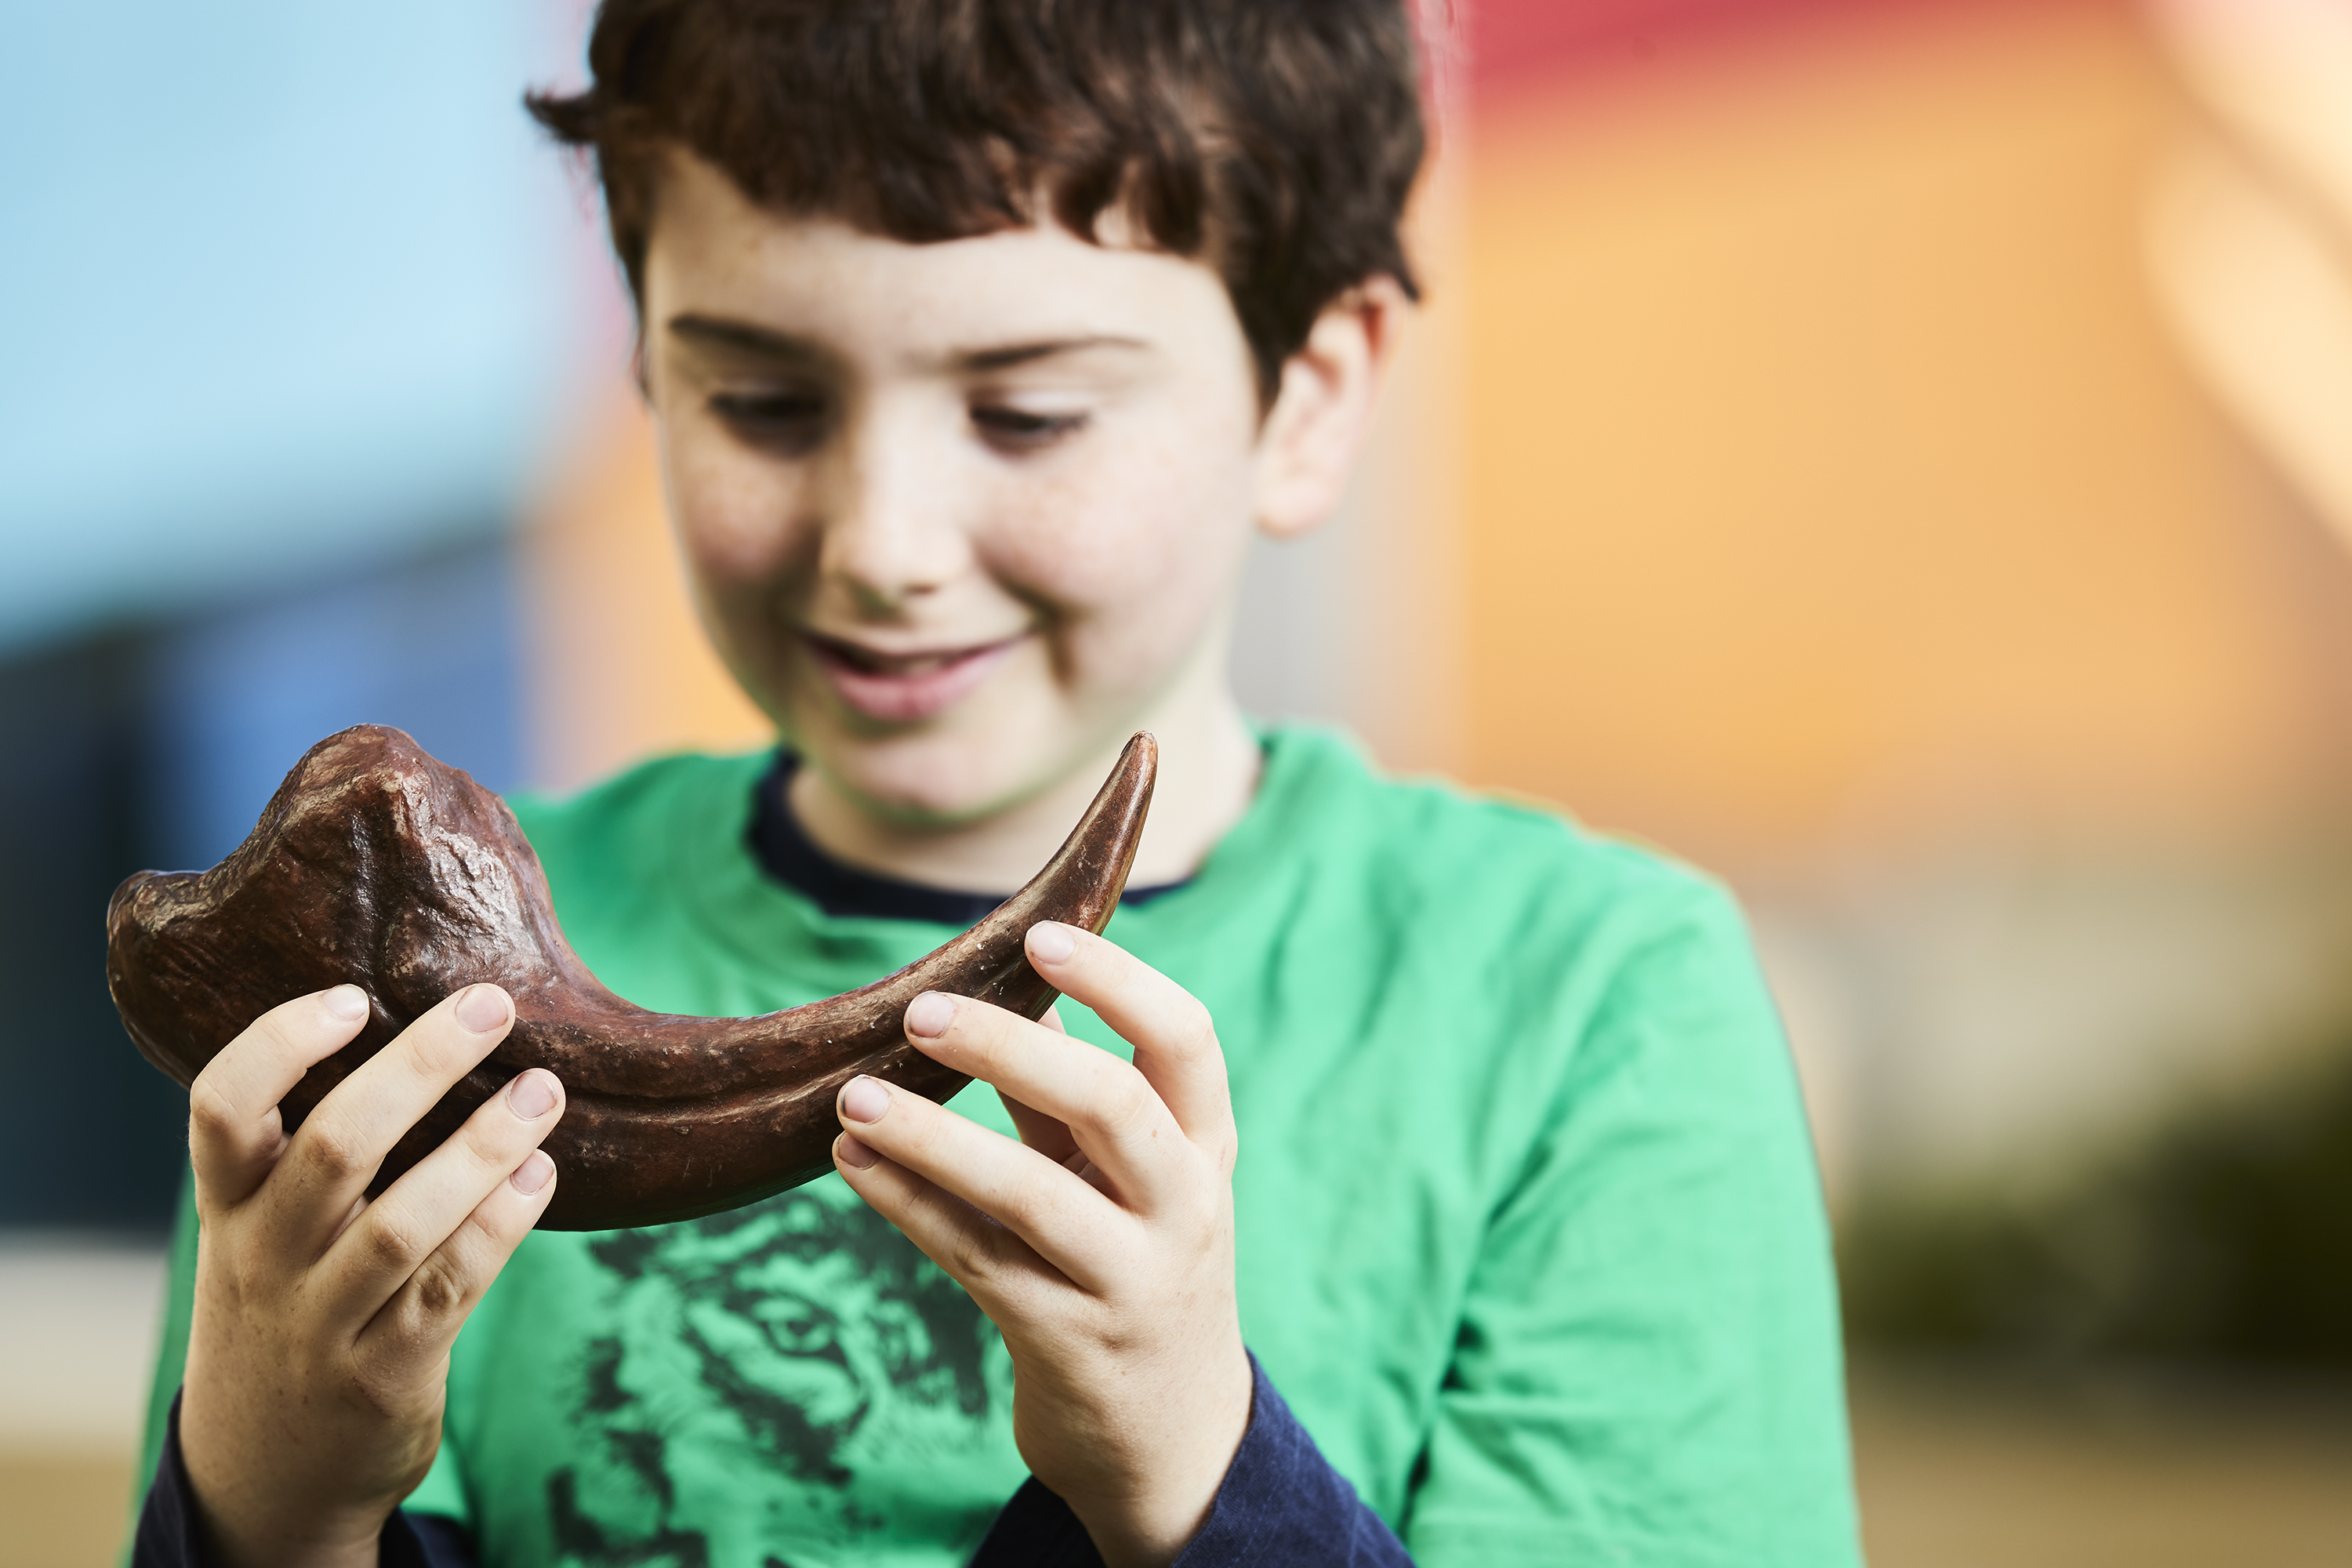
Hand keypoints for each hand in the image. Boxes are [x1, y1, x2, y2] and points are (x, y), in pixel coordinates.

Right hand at [179, 983, 565, 1567]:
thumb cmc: (287, 1311)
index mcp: (228, 1209)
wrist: (266, 1475)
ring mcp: (323, 1322)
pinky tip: (542, 1176)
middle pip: (334, 1146)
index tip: (351, 996)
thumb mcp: (262, 1238)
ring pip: (404, 1222)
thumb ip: (309, 1157)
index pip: (221, 1108)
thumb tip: (425, 1034)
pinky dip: (502, 1224)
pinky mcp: (385, 1373)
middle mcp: (265, 1261)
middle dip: (418, 1066)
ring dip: (484, 1147)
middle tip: (490, 1005)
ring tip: (544, 1092)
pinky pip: (451, 1285)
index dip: (280, 1044)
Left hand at [830, 922, 1251, 1567]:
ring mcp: (1128, 1279)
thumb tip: (1002, 978)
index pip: (1187, 1040)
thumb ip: (1073, 1087)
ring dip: (933, 1136)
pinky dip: (905, 1203)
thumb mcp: (1129, 1173)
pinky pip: (974, 1257)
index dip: (1119, 981)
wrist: (1170, 1435)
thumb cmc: (1133, 1262)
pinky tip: (851, 1159)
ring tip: (854, 1095)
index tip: (1040, 936)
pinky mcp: (1064, 1338)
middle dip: (1012, 1048)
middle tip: (922, 1011)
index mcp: (1204, 1145)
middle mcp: (1183, 1207)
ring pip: (1029, 1193)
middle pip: (1111, 1104)